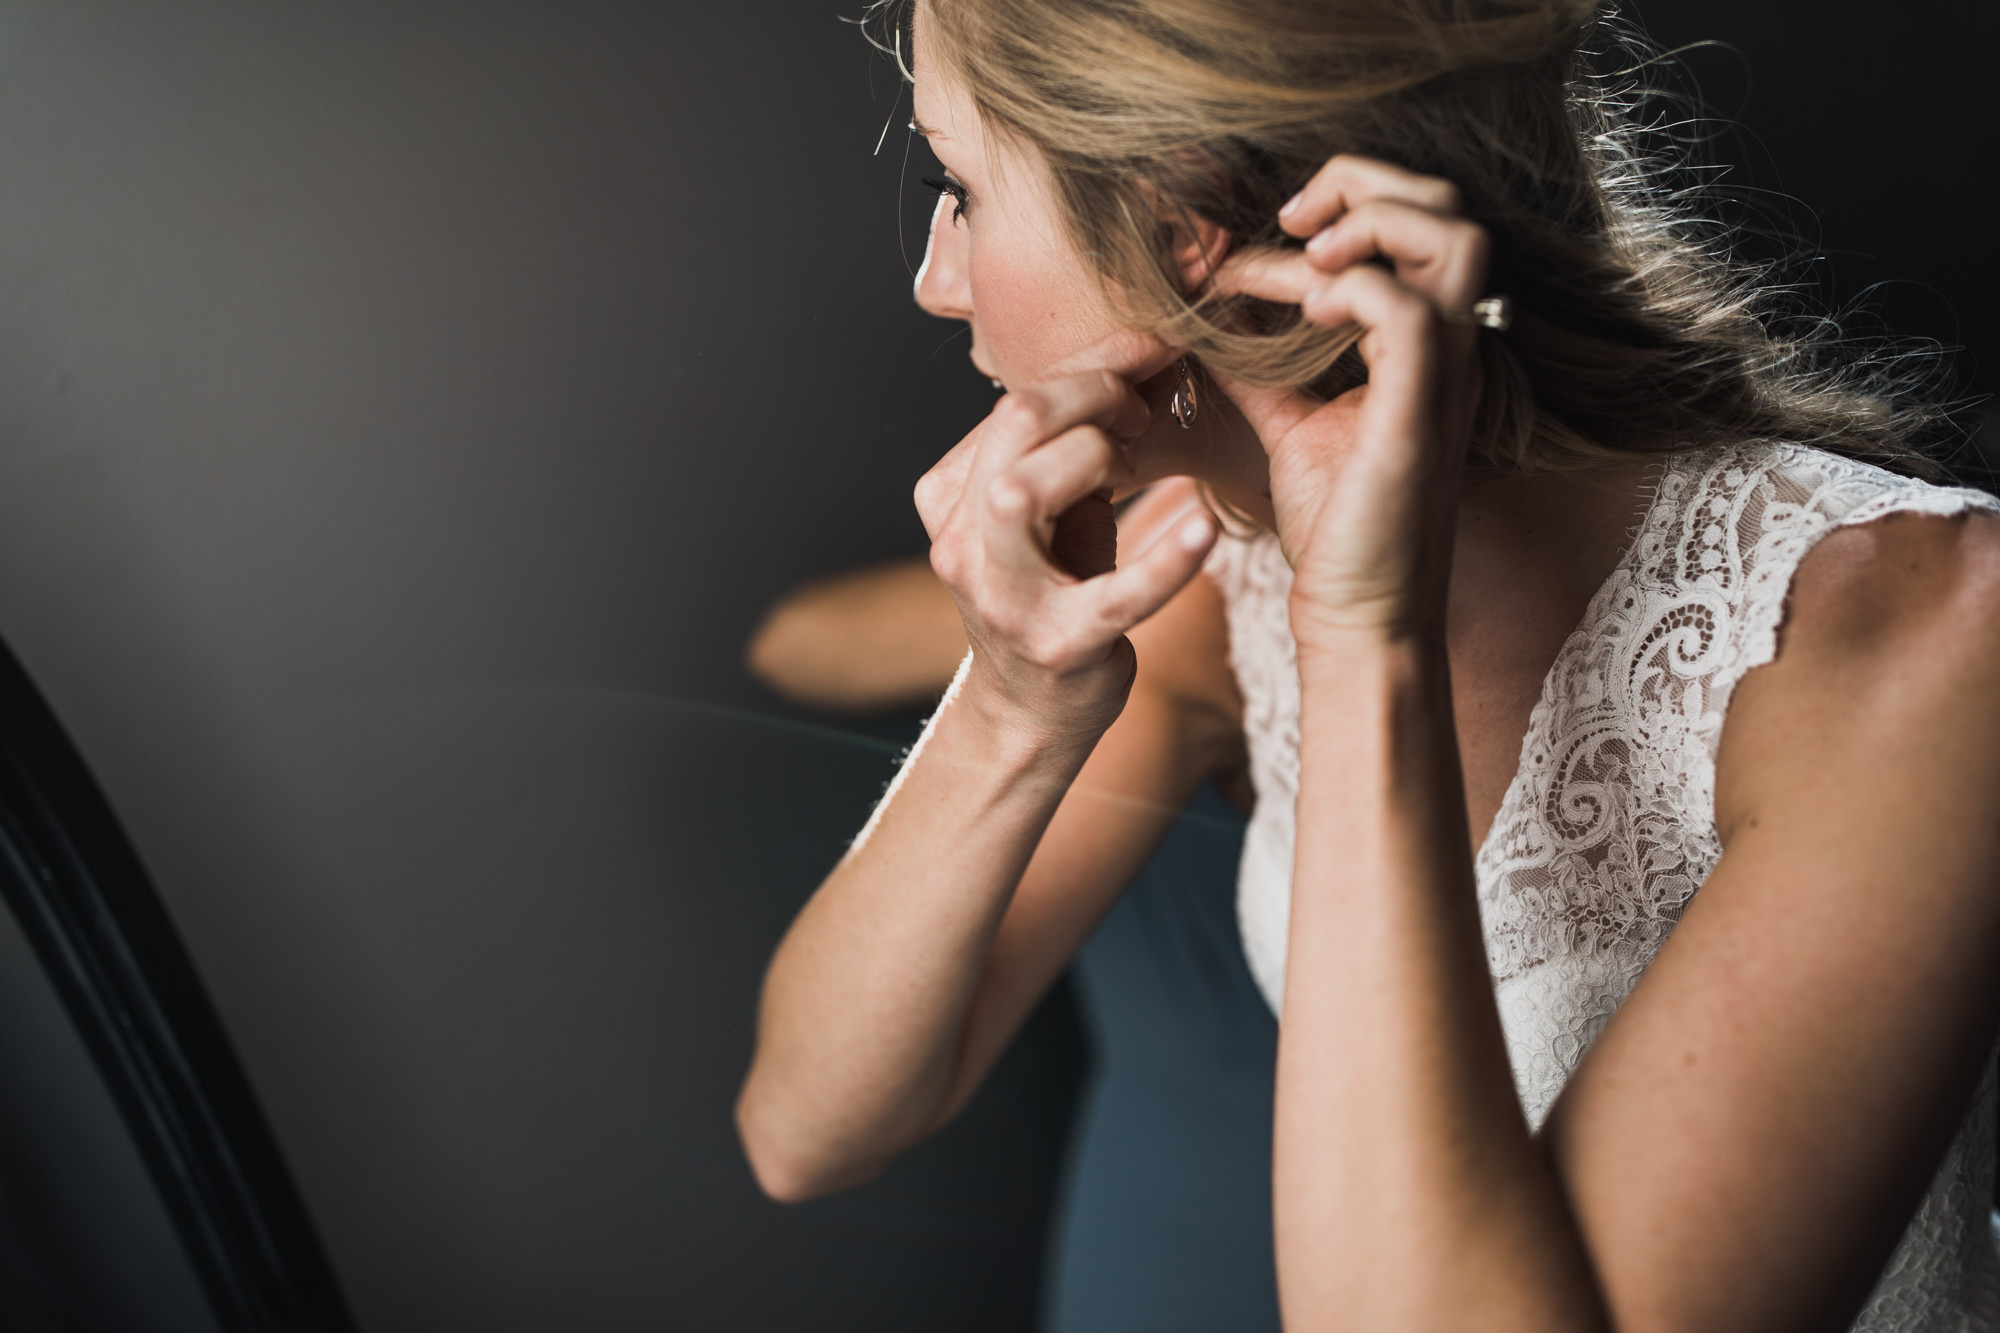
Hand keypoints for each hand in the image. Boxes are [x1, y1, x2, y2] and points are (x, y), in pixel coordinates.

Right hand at [913, 336, 1219, 745]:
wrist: (1034, 709)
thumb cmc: (1052, 592)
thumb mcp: (1047, 512)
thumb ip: (1070, 444)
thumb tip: (1138, 360)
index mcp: (950, 495)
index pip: (1013, 402)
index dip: (1091, 362)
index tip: (1149, 347)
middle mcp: (961, 542)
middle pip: (1016, 424)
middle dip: (1096, 393)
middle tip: (1144, 407)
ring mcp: (1004, 597)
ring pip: (1027, 489)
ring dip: (1103, 455)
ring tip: (1143, 462)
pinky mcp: (1060, 645)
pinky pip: (1117, 594)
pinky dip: (1167, 559)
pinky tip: (1204, 528)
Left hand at [1212, 155, 1490, 646]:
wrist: (1359, 611)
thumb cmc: (1336, 523)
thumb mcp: (1288, 417)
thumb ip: (1260, 357)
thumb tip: (1209, 308)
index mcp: (1427, 337)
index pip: (1424, 216)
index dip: (1349, 197)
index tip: (1275, 230)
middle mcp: (1451, 343)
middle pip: (1450, 203)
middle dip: (1362, 184)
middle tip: (1291, 221)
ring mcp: (1446, 372)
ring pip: (1453, 236)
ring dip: (1365, 226)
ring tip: (1302, 261)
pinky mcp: (1419, 410)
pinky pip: (1404, 310)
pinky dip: (1347, 291)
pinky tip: (1299, 314)